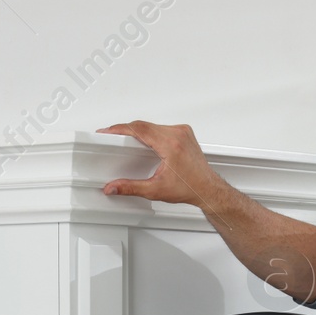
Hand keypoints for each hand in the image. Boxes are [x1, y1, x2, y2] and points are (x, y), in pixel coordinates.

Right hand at [96, 121, 227, 209]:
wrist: (207, 188)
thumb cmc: (189, 188)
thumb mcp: (155, 190)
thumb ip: (130, 188)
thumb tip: (114, 187)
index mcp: (171, 145)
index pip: (140, 129)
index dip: (120, 129)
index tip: (109, 131)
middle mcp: (178, 134)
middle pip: (144, 125)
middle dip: (127, 131)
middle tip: (113, 137)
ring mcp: (182, 131)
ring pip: (153, 124)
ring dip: (139, 131)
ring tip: (127, 140)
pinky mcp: (185, 132)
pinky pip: (162, 127)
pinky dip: (151, 132)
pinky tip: (145, 140)